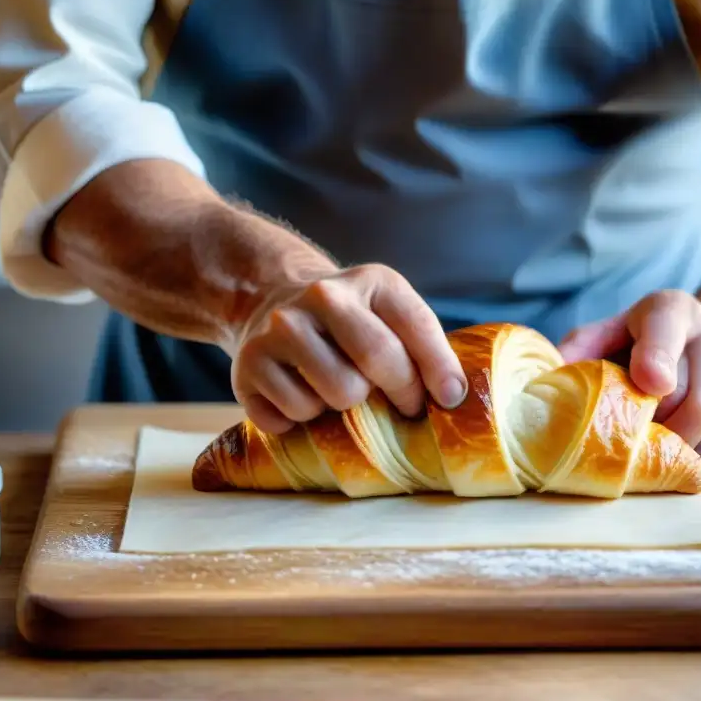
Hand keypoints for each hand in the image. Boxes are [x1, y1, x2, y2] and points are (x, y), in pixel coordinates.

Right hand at [231, 263, 467, 434]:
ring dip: (346, 407)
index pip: (416, 327)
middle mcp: (323, 296)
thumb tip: (453, 397)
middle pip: (378, 360)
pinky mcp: (247, 365)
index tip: (449, 400)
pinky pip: (293, 416)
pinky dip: (303, 420)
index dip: (439, 371)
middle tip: (403, 406)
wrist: (271, 302)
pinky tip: (303, 396)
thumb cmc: (352, 323)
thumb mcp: (391, 314)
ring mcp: (280, 329)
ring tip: (341, 390)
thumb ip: (423, 346)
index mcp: (371, 281)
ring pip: (338, 394)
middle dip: (401, 394)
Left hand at [558, 290, 700, 479]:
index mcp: (670, 312)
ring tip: (697, 470)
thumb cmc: (647, 341)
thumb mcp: (614, 329)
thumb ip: (584, 348)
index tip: (651, 385)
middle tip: (652, 449)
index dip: (659, 356)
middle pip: (700, 391)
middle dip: (676, 427)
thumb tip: (548, 382)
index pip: (667, 330)